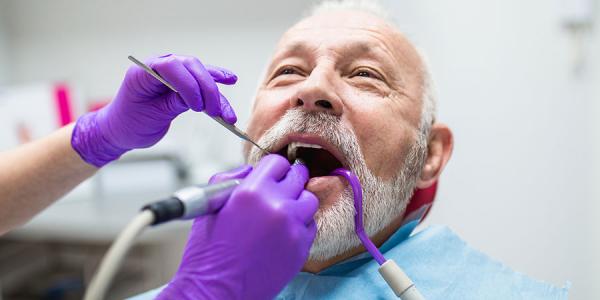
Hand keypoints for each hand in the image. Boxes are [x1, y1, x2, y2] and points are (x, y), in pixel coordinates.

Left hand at [71, 54, 237, 166]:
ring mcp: (172, 73)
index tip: (197, 107)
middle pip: (191, 67)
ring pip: (201, 74)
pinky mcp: (182, 82)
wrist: (122, 129)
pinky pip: (201, 81)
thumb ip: (173, 104)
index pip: (172, 67)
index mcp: (144, 72)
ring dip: (216, 94)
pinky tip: (230, 80)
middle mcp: (159, 66)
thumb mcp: (151, 117)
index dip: (188, 84)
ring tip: (227, 115)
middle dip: (207, 89)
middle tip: (214, 112)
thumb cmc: (130, 122)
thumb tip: (198, 99)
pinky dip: (216, 85)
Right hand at [158, 155, 318, 299]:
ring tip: (281, 214)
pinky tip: (282, 234)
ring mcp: (292, 227)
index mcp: (251, 191)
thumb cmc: (208, 252)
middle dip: (289, 181)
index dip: (274, 168)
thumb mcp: (211, 205)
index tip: (273, 174)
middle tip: (281, 190)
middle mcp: (276, 205)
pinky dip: (300, 226)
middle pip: (299, 177)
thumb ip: (233, 179)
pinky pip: (310, 226)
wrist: (216, 291)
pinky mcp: (301, 247)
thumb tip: (253, 170)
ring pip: (309, 201)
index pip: (278, 162)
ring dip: (297, 203)